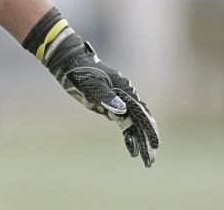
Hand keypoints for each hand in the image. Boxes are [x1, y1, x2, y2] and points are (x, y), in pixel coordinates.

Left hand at [47, 37, 159, 167]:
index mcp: (125, 89)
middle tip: (151, 160)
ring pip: (134, 124)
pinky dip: (129, 136)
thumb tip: (122, 110)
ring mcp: (119, 102)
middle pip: (141, 121)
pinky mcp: (110, 107)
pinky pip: (124, 124)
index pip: (141, 113)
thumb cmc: (81, 72)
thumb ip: (107, 97)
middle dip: (148, 140)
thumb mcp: (92, 84)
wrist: (69, 64)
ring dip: (140, 141)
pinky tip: (133, 150)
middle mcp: (126, 96)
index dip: (148, 130)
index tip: (154, 145)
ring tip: (147, 160)